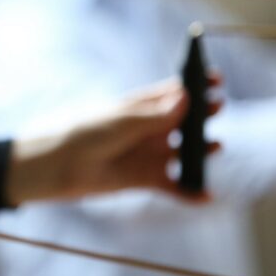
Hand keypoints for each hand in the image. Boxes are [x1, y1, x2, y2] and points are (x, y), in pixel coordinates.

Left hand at [5, 78, 221, 204]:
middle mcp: (151, 128)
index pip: (176, 92)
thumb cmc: (84, 134)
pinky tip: (206, 196)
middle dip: (205, 115)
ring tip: (215, 147)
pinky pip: (175, 187)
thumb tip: (185, 99)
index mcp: (143, 106)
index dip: (197, 85)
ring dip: (202, 151)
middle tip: (217, 108)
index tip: (216, 79)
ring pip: (186, 152)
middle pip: (187, 121)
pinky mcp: (147, 179)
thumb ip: (154, 115)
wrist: (58, 168)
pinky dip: (191, 192)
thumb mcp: (121, 121)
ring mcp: (151, 154)